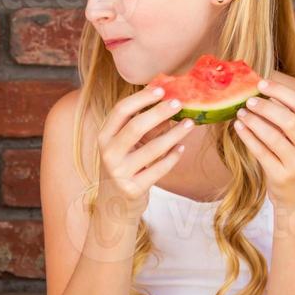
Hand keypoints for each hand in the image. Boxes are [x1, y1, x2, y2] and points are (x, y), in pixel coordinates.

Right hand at [93, 84, 196, 223]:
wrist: (114, 204)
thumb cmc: (124, 167)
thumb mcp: (126, 145)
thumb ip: (142, 126)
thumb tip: (167, 100)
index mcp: (104, 137)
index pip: (120, 111)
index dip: (141, 98)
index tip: (161, 89)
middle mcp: (108, 154)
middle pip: (136, 126)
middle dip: (159, 112)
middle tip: (178, 103)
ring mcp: (120, 173)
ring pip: (153, 148)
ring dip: (174, 134)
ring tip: (190, 124)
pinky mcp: (133, 189)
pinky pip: (159, 169)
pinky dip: (173, 157)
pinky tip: (182, 148)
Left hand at [232, 79, 294, 210]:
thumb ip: (290, 123)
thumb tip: (267, 95)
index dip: (280, 91)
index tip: (262, 83)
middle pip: (288, 119)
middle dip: (266, 107)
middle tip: (248, 99)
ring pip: (273, 136)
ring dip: (254, 121)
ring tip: (240, 112)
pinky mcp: (281, 176)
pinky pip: (261, 152)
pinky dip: (248, 137)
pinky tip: (238, 128)